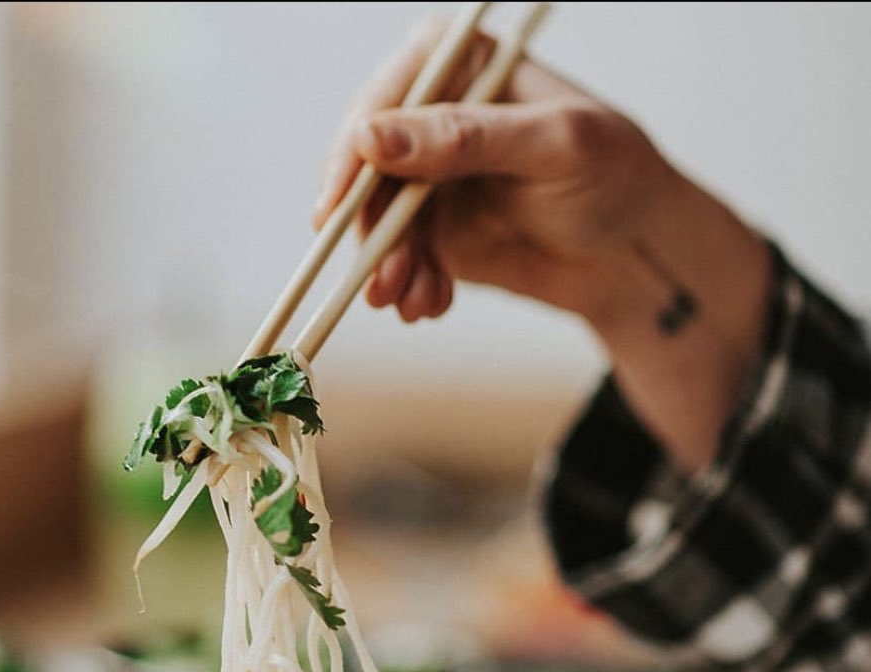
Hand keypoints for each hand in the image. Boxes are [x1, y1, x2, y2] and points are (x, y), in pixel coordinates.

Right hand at [315, 20, 668, 327]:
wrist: (635, 254)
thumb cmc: (617, 178)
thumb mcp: (552, 147)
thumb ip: (464, 139)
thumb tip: (372, 139)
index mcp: (463, 67)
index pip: (386, 99)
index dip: (351, 155)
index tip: (336, 210)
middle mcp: (436, 119)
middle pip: (370, 170)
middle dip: (371, 231)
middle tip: (381, 281)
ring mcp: (431, 180)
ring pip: (378, 223)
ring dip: (388, 269)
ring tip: (413, 303)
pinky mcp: (433, 232)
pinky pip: (398, 259)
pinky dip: (409, 286)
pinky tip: (430, 305)